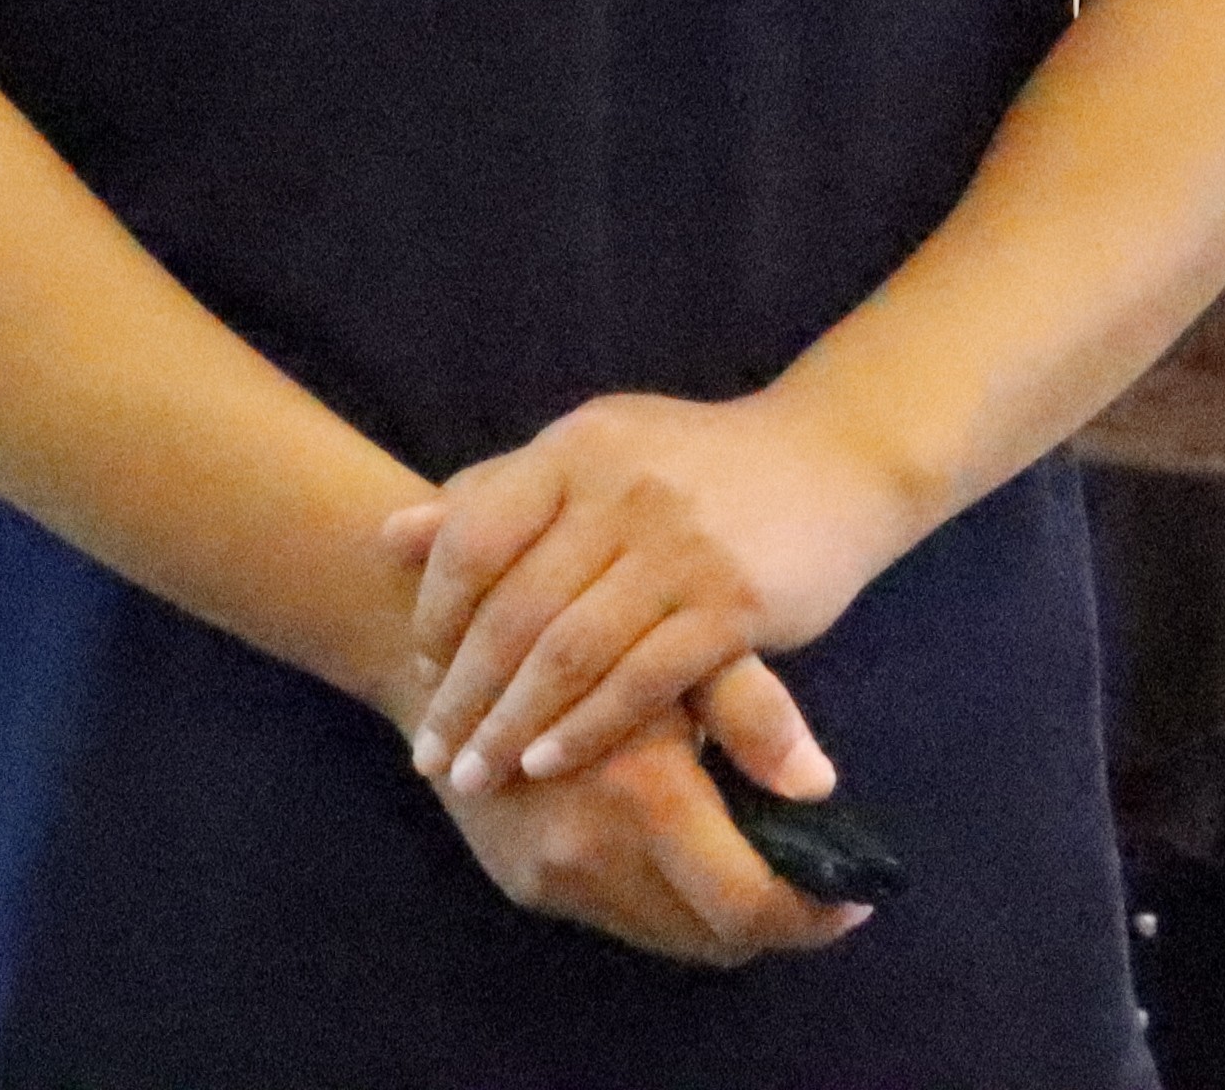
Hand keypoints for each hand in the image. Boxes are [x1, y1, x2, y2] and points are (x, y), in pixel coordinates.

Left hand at [384, 392, 915, 794]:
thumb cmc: (695, 465)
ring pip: (570, 654)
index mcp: (577, 449)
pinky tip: (549, 761)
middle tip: (429, 754)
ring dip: (512, 726)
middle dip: (463, 694)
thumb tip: (391, 536)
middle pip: (514, 610)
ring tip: (477, 775)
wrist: (833, 457)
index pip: (475, 537)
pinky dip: (587, 728)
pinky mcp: (734, 604)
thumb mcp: (593, 454)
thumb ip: (498, 494)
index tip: (419, 670)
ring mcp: (680, 548)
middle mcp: (622, 491)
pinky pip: (642, 680)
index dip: (436, 612)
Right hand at [429, 662, 869, 967]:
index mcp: (640, 792)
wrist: (441, 642)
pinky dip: (665, 896)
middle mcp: (590, 853)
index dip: (808, 914)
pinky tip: (688, 847)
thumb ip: (750, 710)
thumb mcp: (675, 640)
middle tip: (817, 884)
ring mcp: (550, 877)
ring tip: (757, 860)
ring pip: (669, 935)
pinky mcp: (522, 884)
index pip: (745, 903)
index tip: (853, 898)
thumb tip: (820, 783)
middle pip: (712, 938)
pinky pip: (622, 917)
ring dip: (717, 909)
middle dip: (774, 918)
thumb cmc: (580, 621)